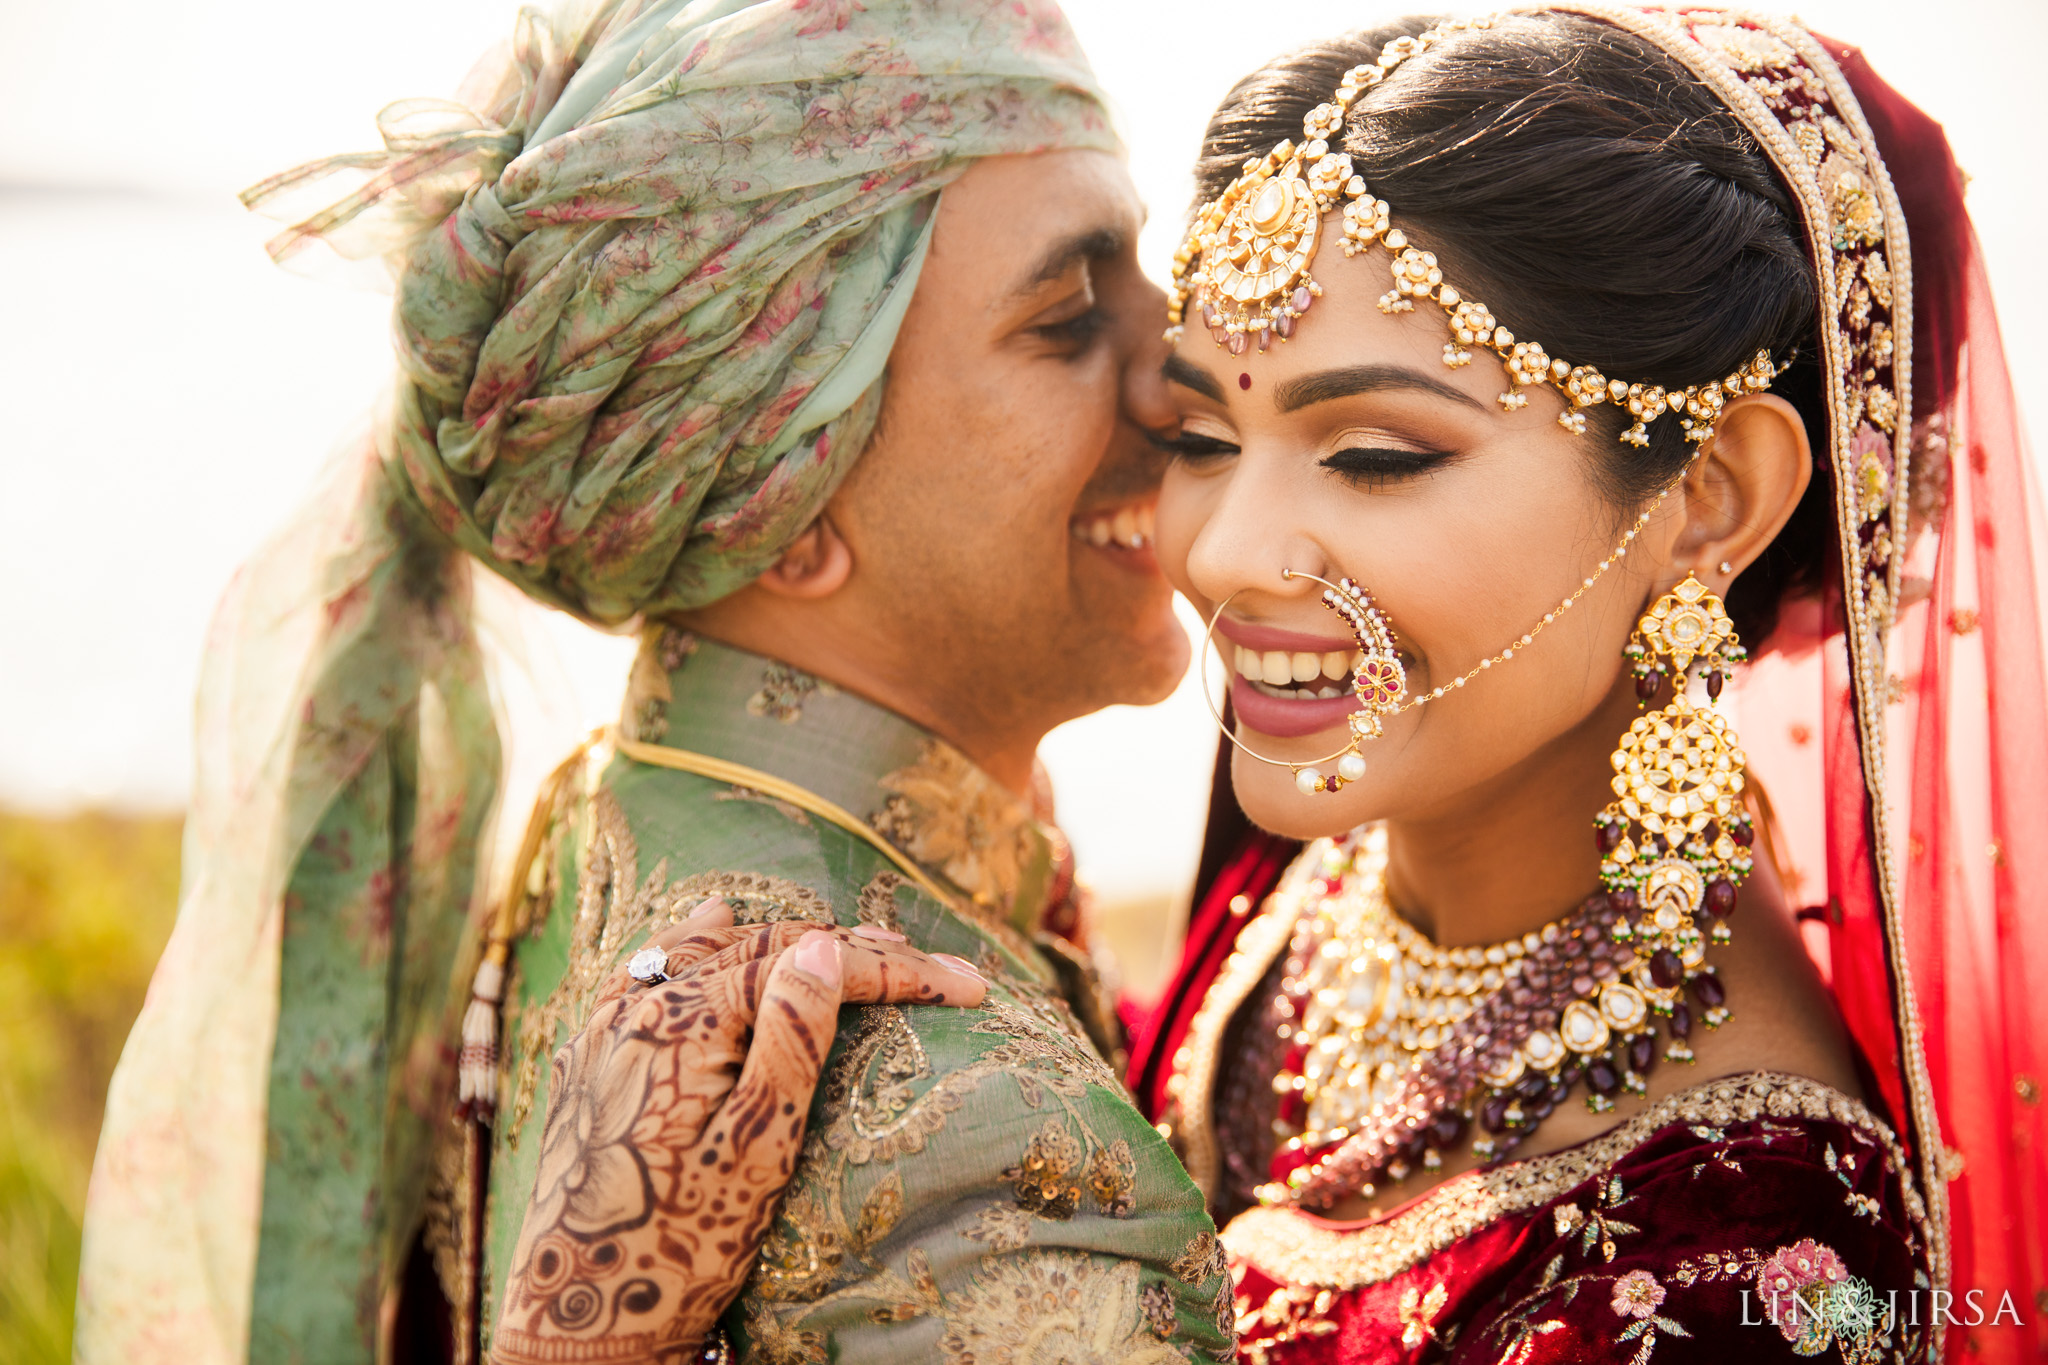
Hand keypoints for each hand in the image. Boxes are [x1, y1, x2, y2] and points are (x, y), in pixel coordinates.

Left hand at [491, 900, 984, 1364]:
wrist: (580, 1316)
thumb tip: (823, 946)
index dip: (892, 969)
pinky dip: (694, 947)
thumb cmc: (681, 1242)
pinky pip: (647, 973)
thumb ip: (791, 1039)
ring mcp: (607, 1028)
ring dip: (777, 941)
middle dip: (849, 951)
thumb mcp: (757, 1147)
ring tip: (836, 941)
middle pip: (763, 947)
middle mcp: (641, 1006)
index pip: (809, 964)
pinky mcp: (591, 1058)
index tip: (964, 983)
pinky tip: (707, 930)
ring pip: (704, 950)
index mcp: (689, 1018)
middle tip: (921, 962)